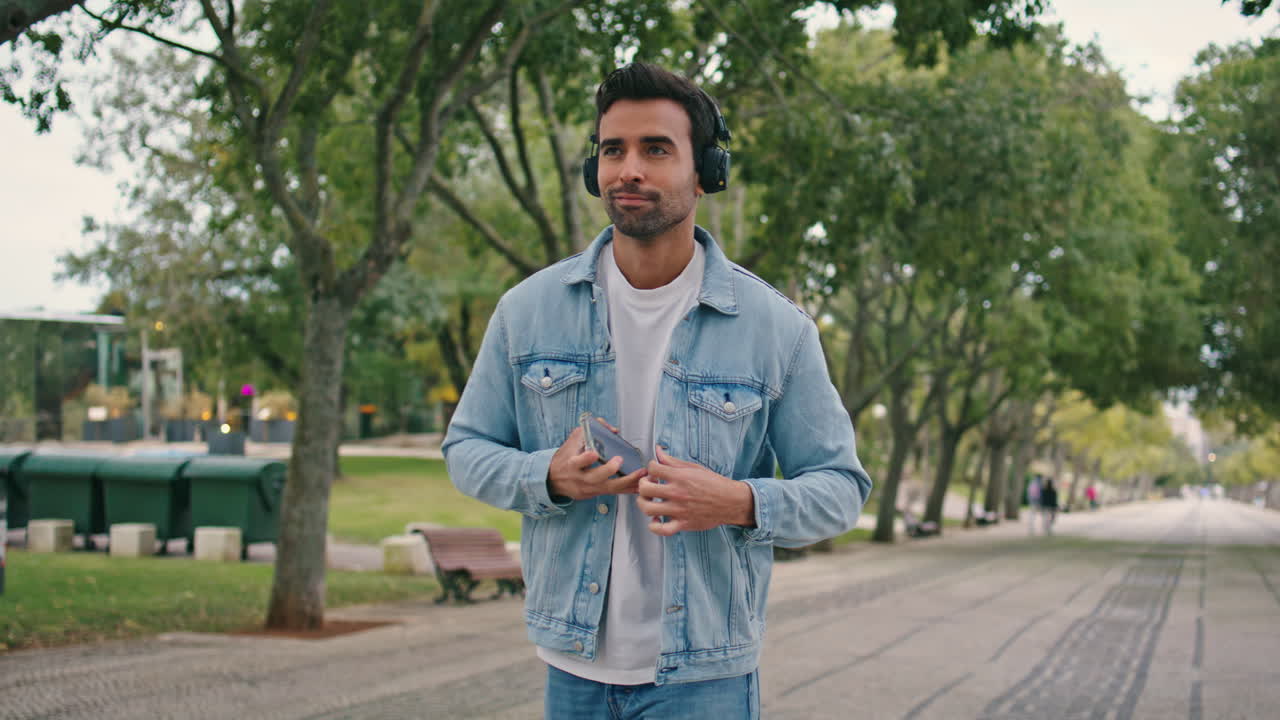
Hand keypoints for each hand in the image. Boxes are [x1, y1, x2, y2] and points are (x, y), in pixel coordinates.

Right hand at [547, 420, 646, 500]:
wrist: (553, 479)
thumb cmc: (565, 457)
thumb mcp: (572, 440)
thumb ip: (590, 430)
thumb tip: (613, 430)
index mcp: (571, 463)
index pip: (577, 462)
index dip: (586, 459)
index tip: (594, 453)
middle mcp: (580, 478)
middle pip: (595, 477)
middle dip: (609, 470)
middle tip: (620, 461)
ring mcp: (588, 488)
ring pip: (609, 487)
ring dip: (627, 481)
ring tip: (641, 474)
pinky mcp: (594, 494)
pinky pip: (613, 492)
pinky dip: (627, 489)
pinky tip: (638, 486)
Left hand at [637, 446, 755, 535]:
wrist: (731, 502)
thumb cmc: (713, 483)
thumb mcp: (694, 468)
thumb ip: (673, 461)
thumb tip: (658, 451)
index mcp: (680, 477)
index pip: (652, 468)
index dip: (650, 468)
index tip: (655, 472)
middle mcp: (677, 493)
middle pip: (644, 489)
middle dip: (642, 486)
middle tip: (649, 486)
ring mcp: (679, 510)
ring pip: (648, 509)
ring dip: (644, 504)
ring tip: (649, 501)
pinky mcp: (683, 524)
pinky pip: (661, 530)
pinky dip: (654, 526)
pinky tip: (656, 520)